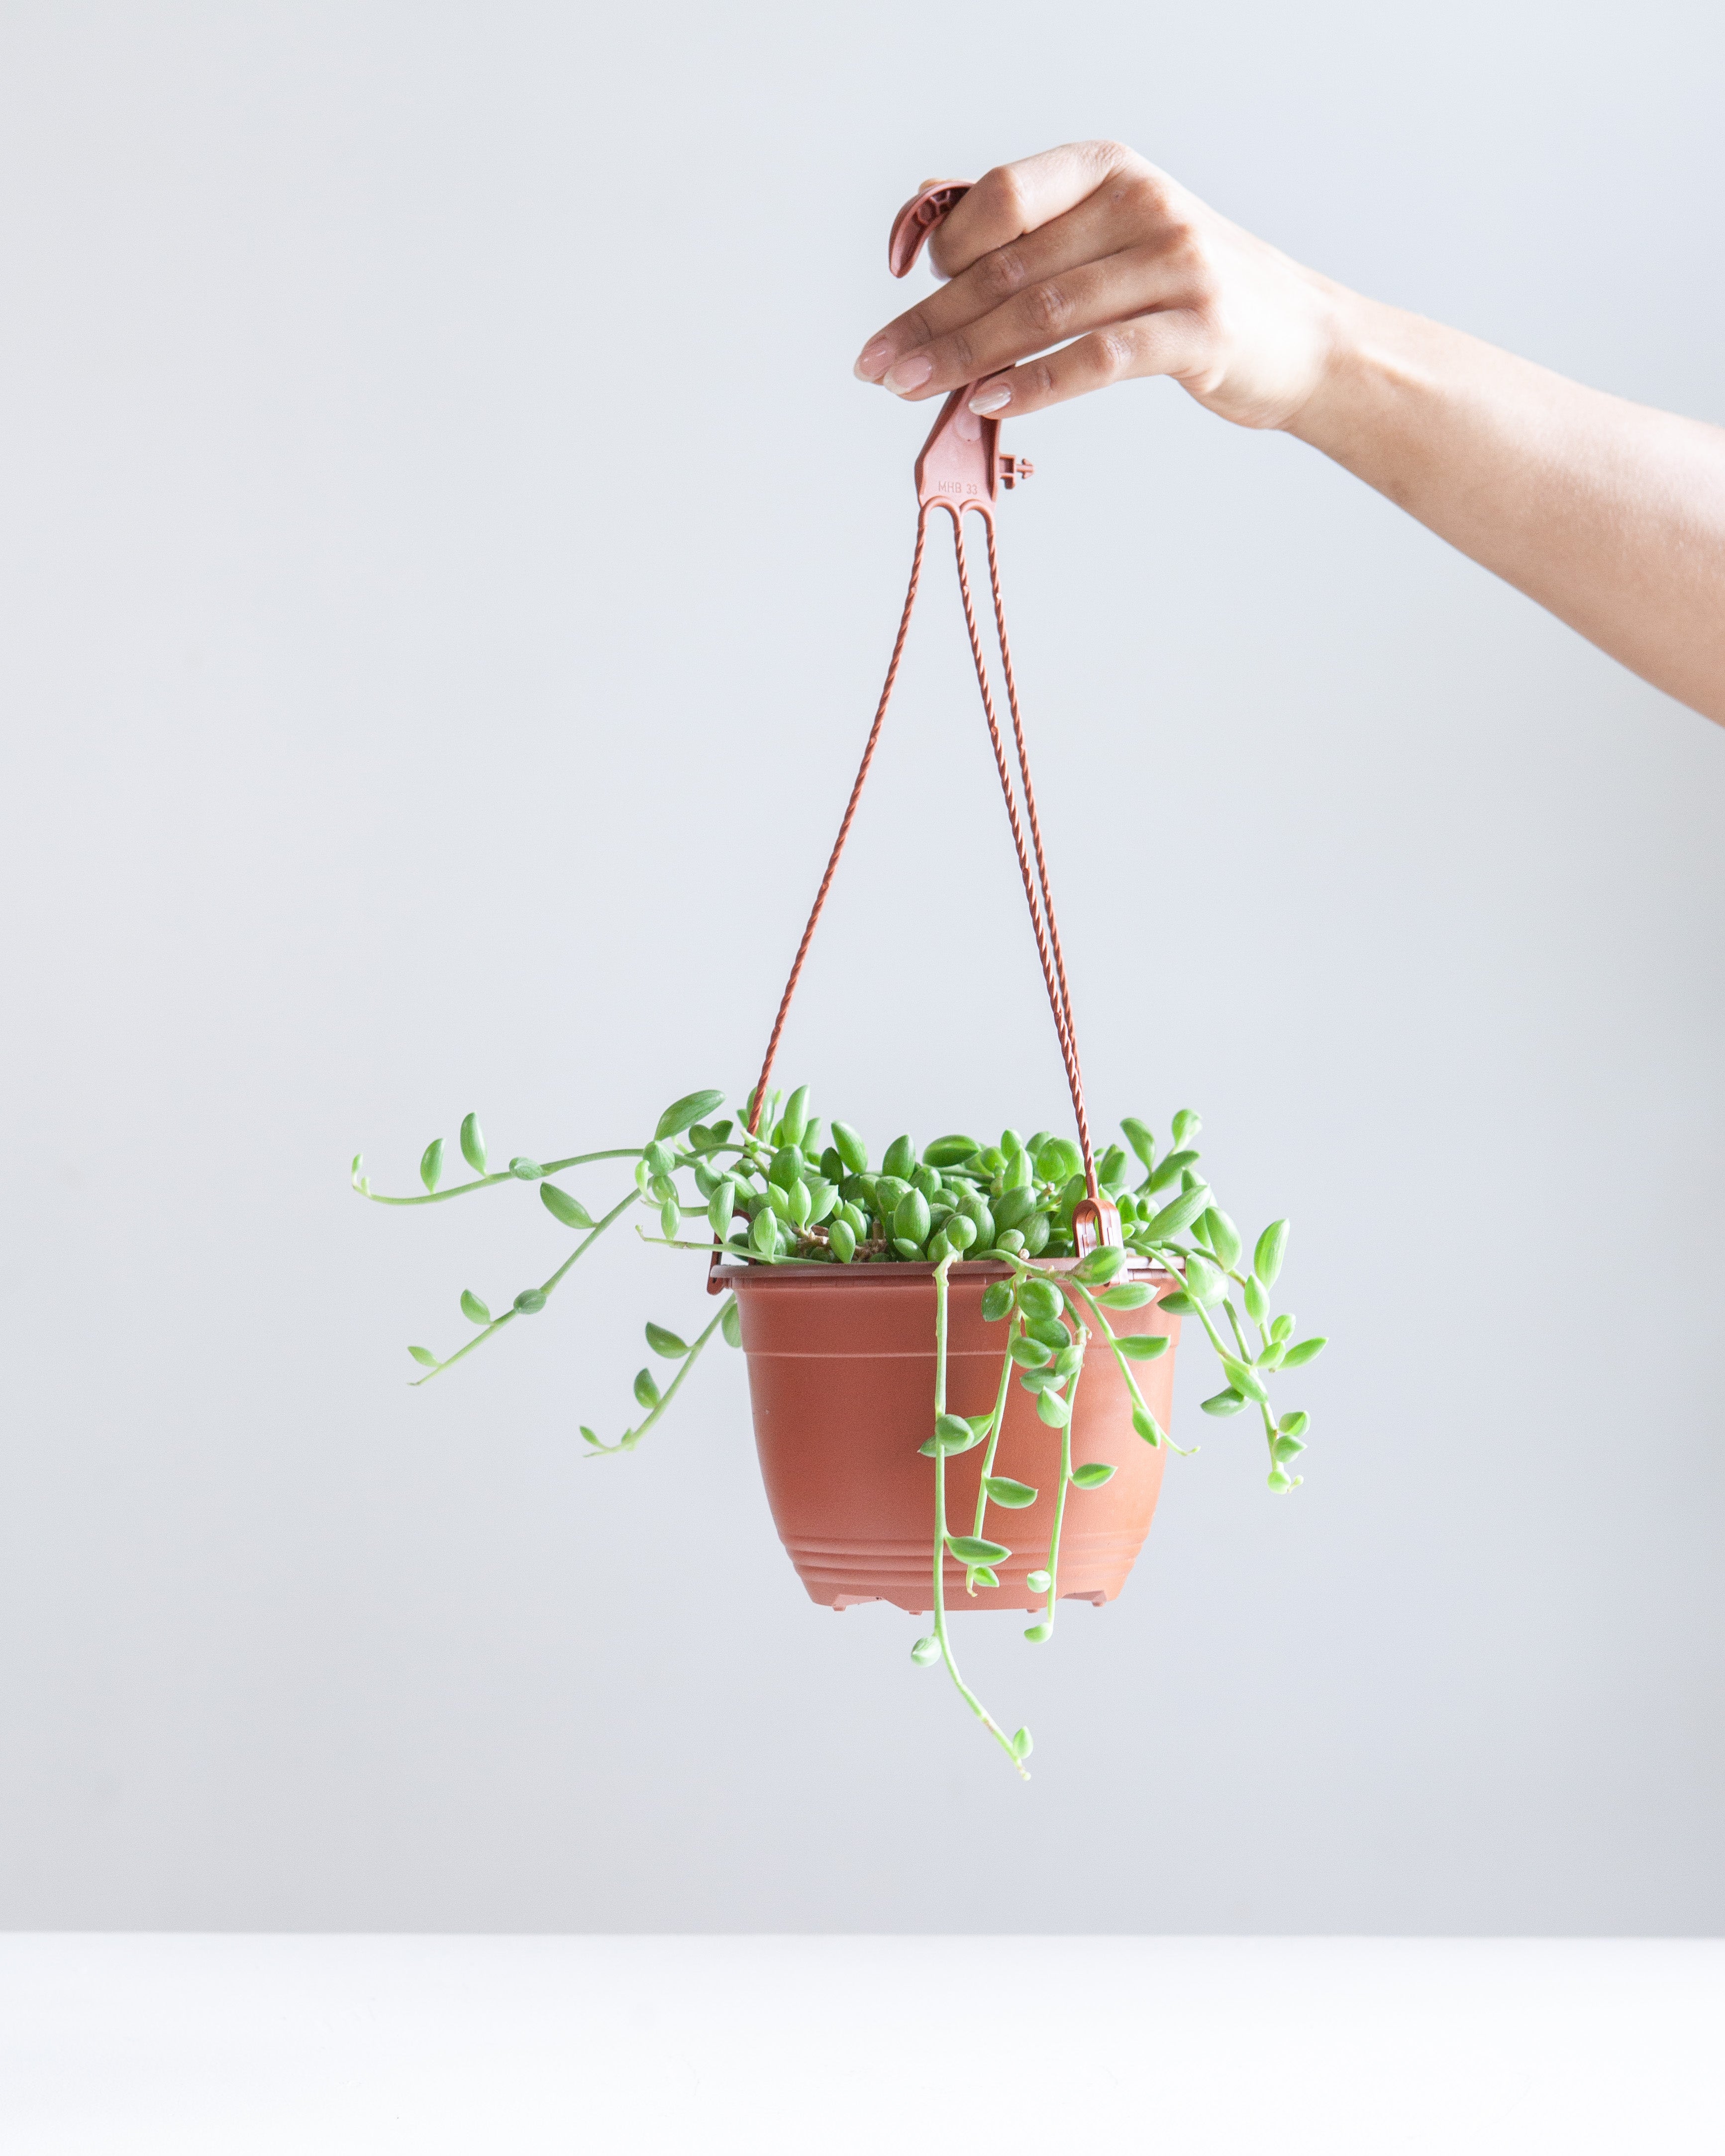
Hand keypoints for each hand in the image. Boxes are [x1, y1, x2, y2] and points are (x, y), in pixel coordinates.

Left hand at [853, 140, 1344, 433]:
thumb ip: (1030, 224)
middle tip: (877, 362)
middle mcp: (1140, 204)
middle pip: (1009, 266)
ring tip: (911, 389)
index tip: (910, 290)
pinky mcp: (1197, 331)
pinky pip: (1097, 358)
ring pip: (1043, 313)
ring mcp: (1174, 264)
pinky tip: (988, 404)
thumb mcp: (1109, 235)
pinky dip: (1035, 385)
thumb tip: (929, 209)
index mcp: (1108, 171)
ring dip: (965, 357)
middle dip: (931, 320)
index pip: (1003, 195)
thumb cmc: (1185, 291)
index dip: (945, 245)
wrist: (1297, 335)